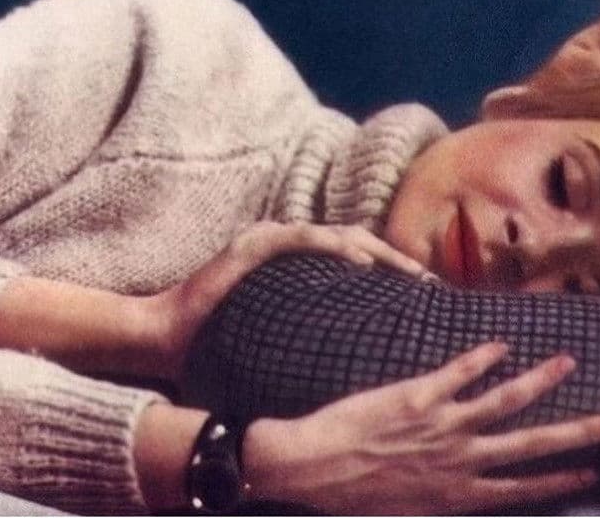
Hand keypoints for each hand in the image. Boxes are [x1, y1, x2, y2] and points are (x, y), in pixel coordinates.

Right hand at [147, 222, 424, 380]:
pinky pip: (302, 238)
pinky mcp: (253, 244)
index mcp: (297, 268)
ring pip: (335, 233)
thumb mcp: (281, 342)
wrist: (169, 337)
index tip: (427, 293)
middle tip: (430, 281)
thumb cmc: (221, 345)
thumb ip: (314, 338)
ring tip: (407, 270)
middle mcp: (287, 246)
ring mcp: (270, 241)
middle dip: (395, 258)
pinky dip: (334, 246)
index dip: (393, 271)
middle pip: (355, 241)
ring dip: (375, 249)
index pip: (355, 259)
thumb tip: (358, 365)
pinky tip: (361, 263)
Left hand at [242, 342, 599, 513]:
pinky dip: (482, 357)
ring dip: (539, 381)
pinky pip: (458, 372)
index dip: (559, 479)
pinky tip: (502, 344)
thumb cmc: (352, 496)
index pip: (521, 488)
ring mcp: (441, 426)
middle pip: (530, 444)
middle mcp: (458, 460)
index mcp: (456, 494)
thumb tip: (464, 500)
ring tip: (566, 362)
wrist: (312, 468)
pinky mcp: (416, 396)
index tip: (593, 471)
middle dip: (575, 432)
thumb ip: (439, 504)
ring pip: (503, 400)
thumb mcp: (404, 515)